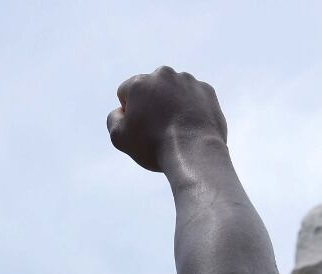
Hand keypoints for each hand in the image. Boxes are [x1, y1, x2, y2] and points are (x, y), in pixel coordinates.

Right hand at [107, 66, 227, 172]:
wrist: (195, 152)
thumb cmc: (155, 146)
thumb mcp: (120, 138)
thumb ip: (113, 118)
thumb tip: (121, 110)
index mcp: (140, 82)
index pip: (126, 93)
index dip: (129, 113)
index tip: (140, 129)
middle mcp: (164, 74)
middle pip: (151, 89)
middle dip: (152, 104)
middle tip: (159, 129)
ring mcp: (188, 81)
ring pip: (174, 91)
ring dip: (173, 104)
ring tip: (178, 129)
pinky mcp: (207, 90)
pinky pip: (194, 98)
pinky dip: (192, 109)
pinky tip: (192, 126)